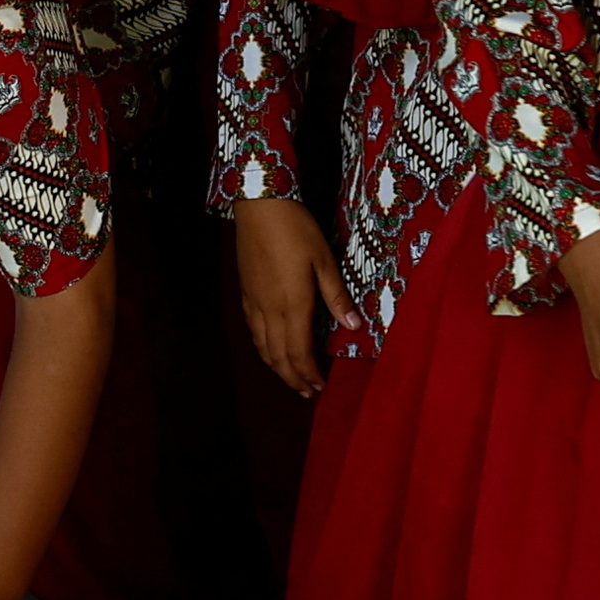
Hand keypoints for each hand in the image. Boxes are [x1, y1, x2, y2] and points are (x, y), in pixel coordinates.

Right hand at [231, 194, 356, 396]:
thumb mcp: (325, 260)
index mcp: (293, 304)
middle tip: (307, 392)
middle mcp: (270, 310)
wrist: (260, 206)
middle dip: (293, 378)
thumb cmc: (296, 230)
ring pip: (262, 347)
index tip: (320, 386)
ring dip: (277, 367)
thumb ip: (337, 297)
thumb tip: (353, 328)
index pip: (299, 352)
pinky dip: (263, 348)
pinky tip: (270, 348)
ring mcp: (254, 303)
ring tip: (291, 379)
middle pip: (278, 357)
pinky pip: (253, 331)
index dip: (309, 373)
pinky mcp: (245, 293)